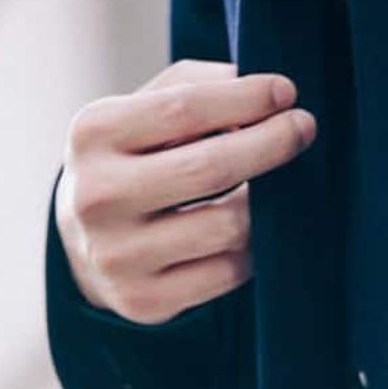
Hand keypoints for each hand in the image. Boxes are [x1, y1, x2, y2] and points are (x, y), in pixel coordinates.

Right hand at [54, 59, 317, 325]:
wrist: (83, 248)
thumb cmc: (127, 165)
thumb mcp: (136, 115)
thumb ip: (190, 88)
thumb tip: (264, 91)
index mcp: (93, 134)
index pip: (183, 109)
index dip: (244, 99)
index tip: (287, 92)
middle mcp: (99, 196)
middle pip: (212, 167)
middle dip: (270, 144)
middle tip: (304, 129)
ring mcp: (120, 254)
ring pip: (229, 227)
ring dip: (264, 206)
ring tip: (271, 188)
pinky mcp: (146, 300)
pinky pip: (229, 272)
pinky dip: (253, 250)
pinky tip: (255, 234)